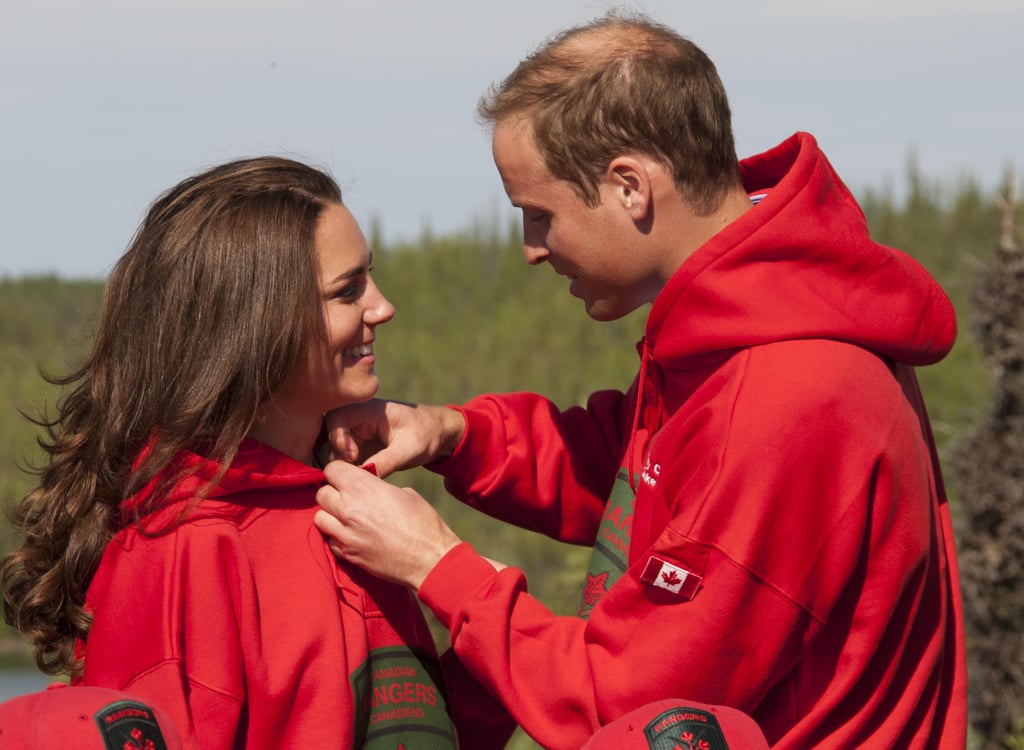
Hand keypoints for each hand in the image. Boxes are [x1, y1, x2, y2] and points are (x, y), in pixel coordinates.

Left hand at [314, 460, 461, 589]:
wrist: (430, 558)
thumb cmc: (423, 522)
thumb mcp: (403, 493)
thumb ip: (377, 488)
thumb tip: (369, 490)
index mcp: (363, 487)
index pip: (332, 470)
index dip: (339, 472)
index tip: (347, 477)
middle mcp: (348, 509)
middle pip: (321, 493)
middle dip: (332, 493)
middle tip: (347, 498)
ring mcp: (345, 534)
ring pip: (319, 517)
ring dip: (330, 515)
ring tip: (346, 518)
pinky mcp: (347, 554)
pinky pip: (330, 540)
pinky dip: (337, 537)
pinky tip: (352, 536)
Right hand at [324, 399, 466, 477]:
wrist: (438, 434)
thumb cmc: (426, 434)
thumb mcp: (409, 449)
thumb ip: (386, 462)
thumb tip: (362, 477)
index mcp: (367, 409)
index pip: (335, 419)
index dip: (338, 439)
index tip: (354, 457)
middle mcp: (356, 420)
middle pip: (328, 436)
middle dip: (336, 456)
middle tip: (354, 471)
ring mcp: (356, 434)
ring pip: (333, 451)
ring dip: (342, 466)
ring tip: (360, 477)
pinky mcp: (359, 448)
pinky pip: (344, 460)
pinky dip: (348, 471)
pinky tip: (361, 480)